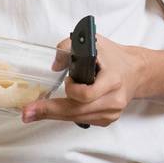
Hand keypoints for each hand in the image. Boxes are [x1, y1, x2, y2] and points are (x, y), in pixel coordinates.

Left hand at [20, 35, 146, 126]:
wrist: (136, 72)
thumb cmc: (114, 57)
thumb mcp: (95, 42)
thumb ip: (70, 47)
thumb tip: (54, 65)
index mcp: (113, 80)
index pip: (87, 94)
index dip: (73, 89)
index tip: (66, 80)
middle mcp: (114, 100)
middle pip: (77, 111)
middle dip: (50, 111)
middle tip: (27, 113)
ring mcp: (112, 113)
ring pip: (77, 118)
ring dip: (55, 114)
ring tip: (35, 112)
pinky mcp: (108, 119)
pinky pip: (83, 120)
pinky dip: (68, 114)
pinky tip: (58, 109)